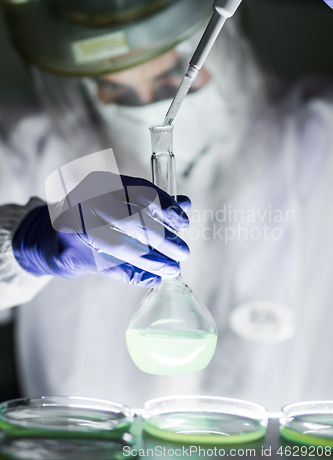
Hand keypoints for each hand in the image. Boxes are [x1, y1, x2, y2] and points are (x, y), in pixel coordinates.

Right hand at [13, 172, 190, 286]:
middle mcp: (88, 201)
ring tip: (171, 268)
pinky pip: (111, 266)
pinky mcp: (72, 253)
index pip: (140, 191)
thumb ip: (153, 203)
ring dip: (152, 261)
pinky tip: (152, 278)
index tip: (184, 223)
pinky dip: (136, 274)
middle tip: (183, 252)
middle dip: (163, 239)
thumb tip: (186, 203)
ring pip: (123, 247)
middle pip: (133, 221)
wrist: (52, 236)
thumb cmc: (93, 216)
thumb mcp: (121, 203)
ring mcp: (77, 227)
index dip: (166, 207)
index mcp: (103, 183)